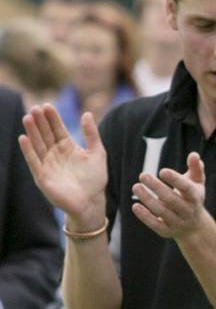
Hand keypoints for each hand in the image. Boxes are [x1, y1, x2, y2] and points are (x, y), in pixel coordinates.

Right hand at [19, 104, 107, 225]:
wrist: (92, 202)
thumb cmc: (95, 179)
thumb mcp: (97, 153)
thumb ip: (92, 134)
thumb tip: (86, 113)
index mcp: (67, 147)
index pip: (58, 129)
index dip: (53, 118)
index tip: (48, 105)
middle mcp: (55, 154)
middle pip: (45, 134)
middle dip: (40, 121)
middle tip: (35, 108)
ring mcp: (47, 164)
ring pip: (38, 145)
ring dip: (32, 132)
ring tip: (28, 118)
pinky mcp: (42, 176)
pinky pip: (34, 161)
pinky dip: (28, 150)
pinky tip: (24, 138)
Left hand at [131, 152, 208, 239]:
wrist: (195, 227)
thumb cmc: (192, 198)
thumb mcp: (197, 183)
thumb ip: (195, 168)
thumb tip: (194, 154)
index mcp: (195, 197)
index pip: (186, 188)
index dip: (175, 180)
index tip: (162, 171)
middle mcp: (188, 211)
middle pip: (172, 200)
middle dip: (157, 187)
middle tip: (143, 175)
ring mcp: (178, 222)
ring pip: (162, 211)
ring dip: (148, 199)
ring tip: (136, 186)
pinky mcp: (167, 231)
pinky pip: (155, 225)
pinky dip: (145, 216)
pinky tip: (135, 206)